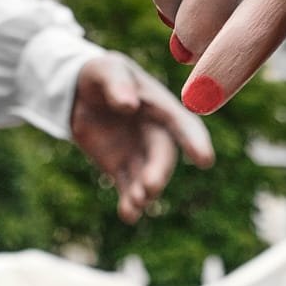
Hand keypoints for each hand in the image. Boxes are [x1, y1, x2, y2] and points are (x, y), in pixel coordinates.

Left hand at [71, 52, 214, 222]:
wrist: (80, 92)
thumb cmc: (101, 75)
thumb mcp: (106, 70)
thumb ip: (117, 84)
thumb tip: (129, 105)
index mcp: (160, 107)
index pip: (183, 125)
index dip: (196, 141)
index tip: (205, 160)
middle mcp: (156, 134)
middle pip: (163, 157)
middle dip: (158, 173)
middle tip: (149, 187)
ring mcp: (139, 153)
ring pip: (147, 178)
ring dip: (144, 193)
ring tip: (134, 205)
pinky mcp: (121, 168)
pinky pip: (128, 188)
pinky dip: (129, 203)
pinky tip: (127, 215)